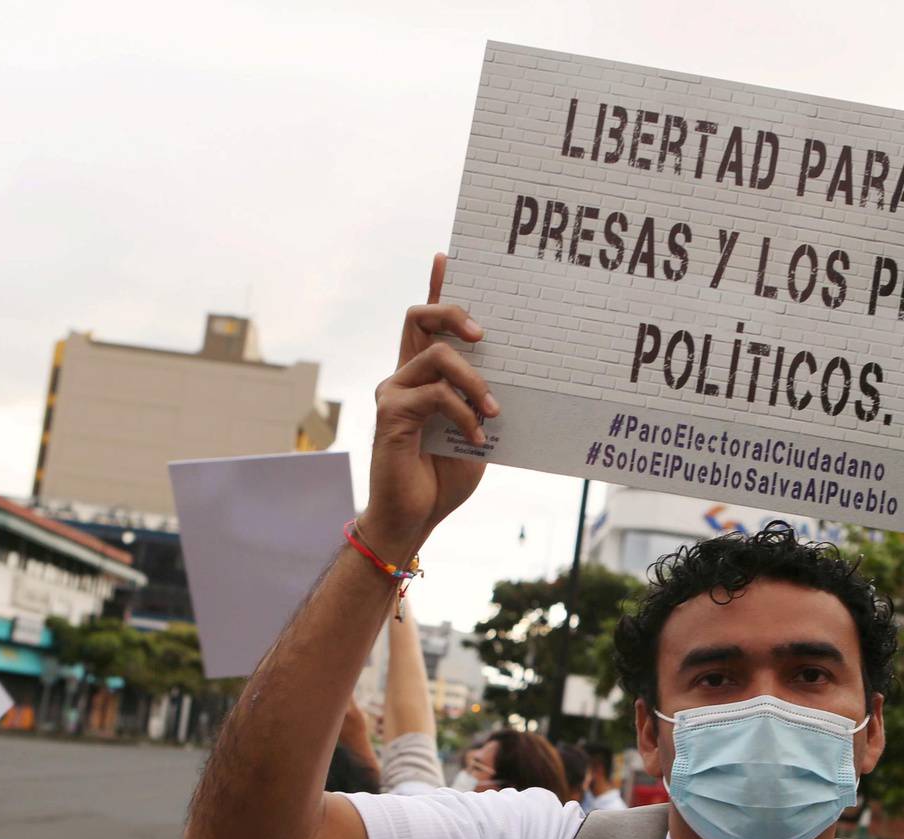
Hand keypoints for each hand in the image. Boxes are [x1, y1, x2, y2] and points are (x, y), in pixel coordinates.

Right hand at [360, 253, 496, 556]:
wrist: (414, 518)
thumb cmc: (444, 476)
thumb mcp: (477, 429)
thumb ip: (482, 398)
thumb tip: (512, 371)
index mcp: (423, 376)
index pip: (427, 320)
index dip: (437, 286)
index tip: (448, 255)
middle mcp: (403, 375)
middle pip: (421, 316)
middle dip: (454, 311)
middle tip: (483, 333)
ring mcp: (393, 392)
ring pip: (437, 355)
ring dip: (474, 380)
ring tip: (494, 410)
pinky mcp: (390, 414)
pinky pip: (435, 395)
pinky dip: (464, 413)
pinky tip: (478, 436)